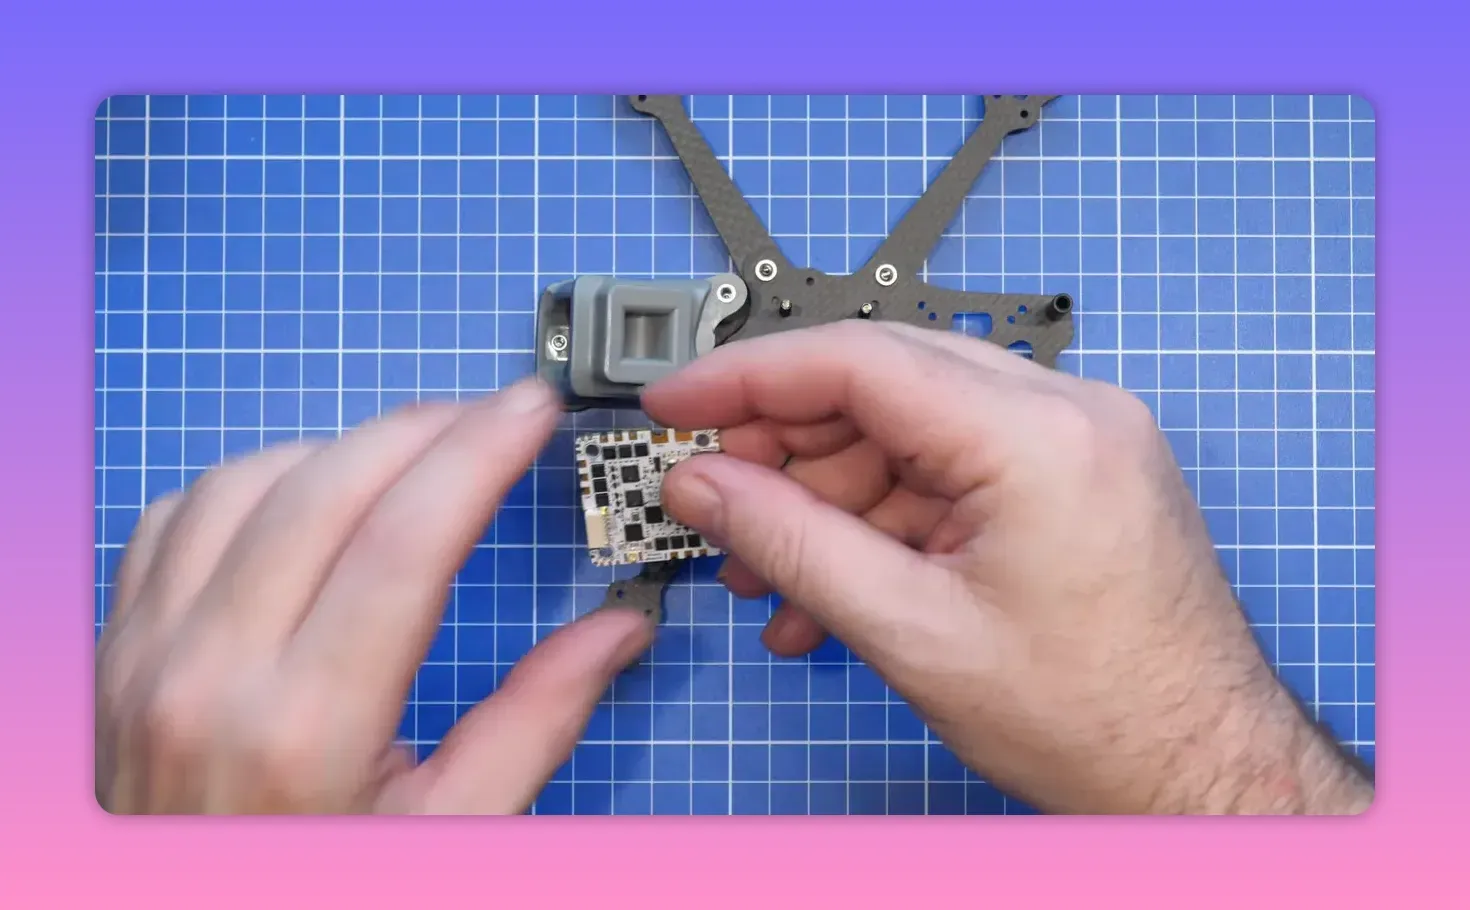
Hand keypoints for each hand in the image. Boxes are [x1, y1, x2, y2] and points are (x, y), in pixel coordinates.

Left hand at [95, 379, 654, 813]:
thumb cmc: (320, 892)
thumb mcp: (447, 834)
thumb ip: (536, 723)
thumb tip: (618, 631)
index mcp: (308, 730)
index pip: (407, 540)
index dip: (480, 454)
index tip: (530, 412)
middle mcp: (211, 676)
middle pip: (326, 487)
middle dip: (424, 427)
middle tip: (491, 416)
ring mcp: (147, 657)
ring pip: (242, 483)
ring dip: (338, 449)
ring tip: (410, 457)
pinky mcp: (116, 654)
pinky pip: (174, 518)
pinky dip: (249, 483)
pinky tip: (305, 498)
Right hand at [646, 321, 1372, 814]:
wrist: (1197, 775)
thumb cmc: (1096, 718)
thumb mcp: (912, 632)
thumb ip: (790, 542)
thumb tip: (705, 484)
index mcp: (1038, 435)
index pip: (857, 359)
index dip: (746, 376)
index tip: (677, 400)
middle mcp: (1068, 412)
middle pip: (880, 385)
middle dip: (783, 445)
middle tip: (712, 495)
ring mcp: (1075, 440)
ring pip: (907, 431)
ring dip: (826, 497)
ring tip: (765, 572)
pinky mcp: (1069, 476)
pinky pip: (948, 469)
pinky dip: (882, 519)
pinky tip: (831, 585)